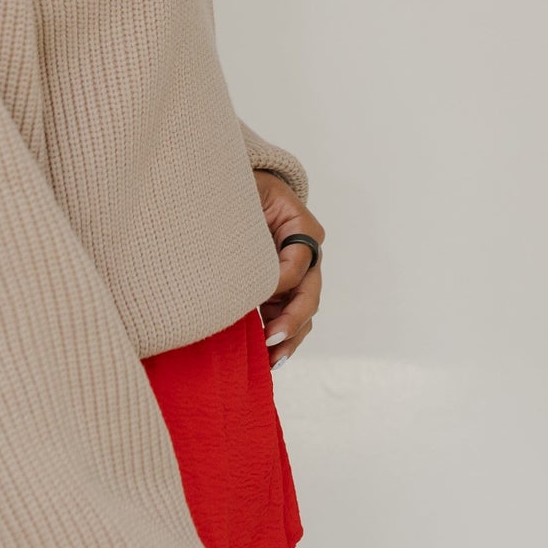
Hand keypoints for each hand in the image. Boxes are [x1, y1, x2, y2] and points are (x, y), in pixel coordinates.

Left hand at [254, 174, 325, 365]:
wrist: (238, 189)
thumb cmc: (241, 187)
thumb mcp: (246, 192)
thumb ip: (247, 217)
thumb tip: (238, 253)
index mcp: (303, 227)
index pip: (298, 262)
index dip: (278, 282)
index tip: (254, 295)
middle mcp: (308, 253)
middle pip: (309, 293)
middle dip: (291, 320)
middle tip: (270, 339)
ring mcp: (300, 274)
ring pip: (304, 312)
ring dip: (290, 337)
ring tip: (271, 359)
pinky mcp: (286, 288)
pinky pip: (290, 316)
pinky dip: (282, 335)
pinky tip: (269, 356)